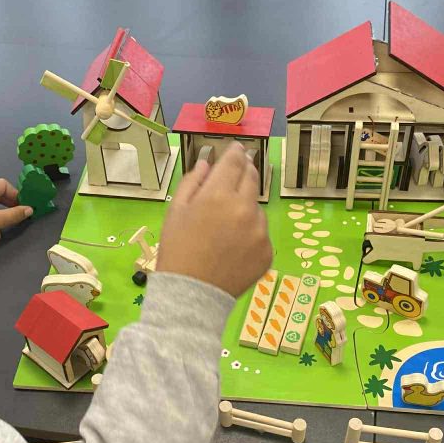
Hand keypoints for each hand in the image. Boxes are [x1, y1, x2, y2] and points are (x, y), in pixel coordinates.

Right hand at [156, 143, 272, 297]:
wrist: (192, 294)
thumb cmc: (178, 249)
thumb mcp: (176, 211)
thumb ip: (193, 182)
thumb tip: (206, 163)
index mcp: (218, 195)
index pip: (234, 162)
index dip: (235, 152)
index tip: (236, 148)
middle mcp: (244, 209)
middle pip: (251, 178)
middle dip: (244, 171)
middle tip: (237, 173)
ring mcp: (259, 231)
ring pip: (256, 207)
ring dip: (246, 205)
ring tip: (226, 223)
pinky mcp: (267, 251)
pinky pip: (260, 232)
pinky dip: (250, 232)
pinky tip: (233, 244)